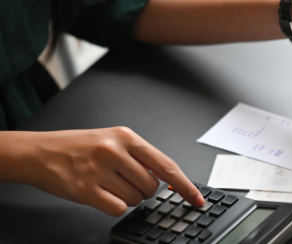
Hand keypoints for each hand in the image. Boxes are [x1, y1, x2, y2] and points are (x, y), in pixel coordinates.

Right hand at [20, 127, 203, 215]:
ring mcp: (100, 170)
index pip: (167, 165)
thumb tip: (167, 178)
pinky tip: (99, 193)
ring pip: (135, 199)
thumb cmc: (78, 146)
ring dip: (126, 198)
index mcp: (126, 136)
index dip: (185, 185)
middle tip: (123, 180)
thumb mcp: (112, 139)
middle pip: (151, 186)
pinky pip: (117, 209)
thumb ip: (139, 155)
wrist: (39, 152)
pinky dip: (112, 206)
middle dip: (142, 190)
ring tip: (107, 183)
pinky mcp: (86, 189)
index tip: (197, 198)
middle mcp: (115, 151)